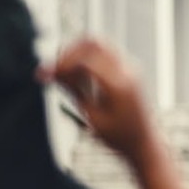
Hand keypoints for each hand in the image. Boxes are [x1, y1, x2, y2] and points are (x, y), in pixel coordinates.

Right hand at [38, 38, 146, 158]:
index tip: (42, 76)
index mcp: (119, 85)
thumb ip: (74, 91)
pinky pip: (105, 53)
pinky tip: (78, 78)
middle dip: (68, 53)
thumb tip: (53, 71)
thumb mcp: (93, 117)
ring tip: (64, 74)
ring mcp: (131, 68)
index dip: (60, 64)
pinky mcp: (129, 70)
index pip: (85, 60)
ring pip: (99, 44)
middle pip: (92, 43)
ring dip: (78, 53)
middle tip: (53, 71)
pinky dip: (88, 58)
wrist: (146, 144)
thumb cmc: (120, 138)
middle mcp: (128, 71)